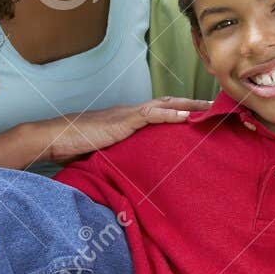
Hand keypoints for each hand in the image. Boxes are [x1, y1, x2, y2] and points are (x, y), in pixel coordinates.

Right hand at [35, 97, 211, 165]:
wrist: (55, 138)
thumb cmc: (77, 147)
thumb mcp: (107, 151)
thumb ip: (124, 154)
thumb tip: (136, 170)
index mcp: (131, 118)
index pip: (163, 110)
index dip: (184, 110)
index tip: (204, 114)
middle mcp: (132, 112)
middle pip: (171, 103)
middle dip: (195, 103)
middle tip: (219, 105)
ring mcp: (128, 114)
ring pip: (166, 104)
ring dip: (190, 104)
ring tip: (211, 107)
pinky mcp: (122, 120)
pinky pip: (150, 114)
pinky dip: (170, 114)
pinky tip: (187, 115)